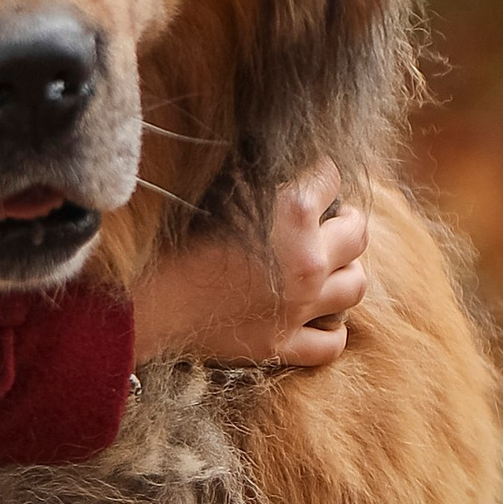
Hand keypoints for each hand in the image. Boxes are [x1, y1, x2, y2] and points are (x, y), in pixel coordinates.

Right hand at [133, 163, 369, 369]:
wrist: (146, 299)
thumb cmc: (174, 236)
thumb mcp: (218, 188)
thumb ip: (256, 174)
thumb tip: (278, 159)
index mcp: (292, 215)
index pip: (329, 179)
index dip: (322, 172)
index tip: (315, 174)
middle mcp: (306, 263)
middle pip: (357, 234)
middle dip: (348, 218)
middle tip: (335, 215)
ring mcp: (298, 308)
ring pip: (355, 285)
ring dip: (348, 268)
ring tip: (334, 261)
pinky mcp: (281, 344)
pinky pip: (330, 343)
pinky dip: (332, 328)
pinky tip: (321, 314)